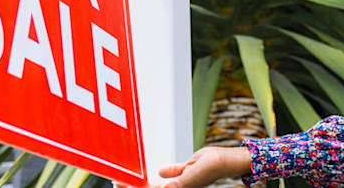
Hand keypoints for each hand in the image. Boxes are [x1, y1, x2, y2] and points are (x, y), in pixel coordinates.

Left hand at [115, 146, 251, 187]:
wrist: (225, 159)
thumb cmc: (212, 168)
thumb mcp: (192, 176)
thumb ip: (177, 182)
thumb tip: (164, 187)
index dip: (135, 187)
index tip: (120, 183)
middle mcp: (177, 187)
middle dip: (135, 184)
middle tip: (118, 180)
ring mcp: (180, 181)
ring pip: (158, 182)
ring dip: (145, 180)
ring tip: (131, 176)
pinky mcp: (185, 172)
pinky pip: (170, 173)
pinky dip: (162, 173)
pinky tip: (155, 171)